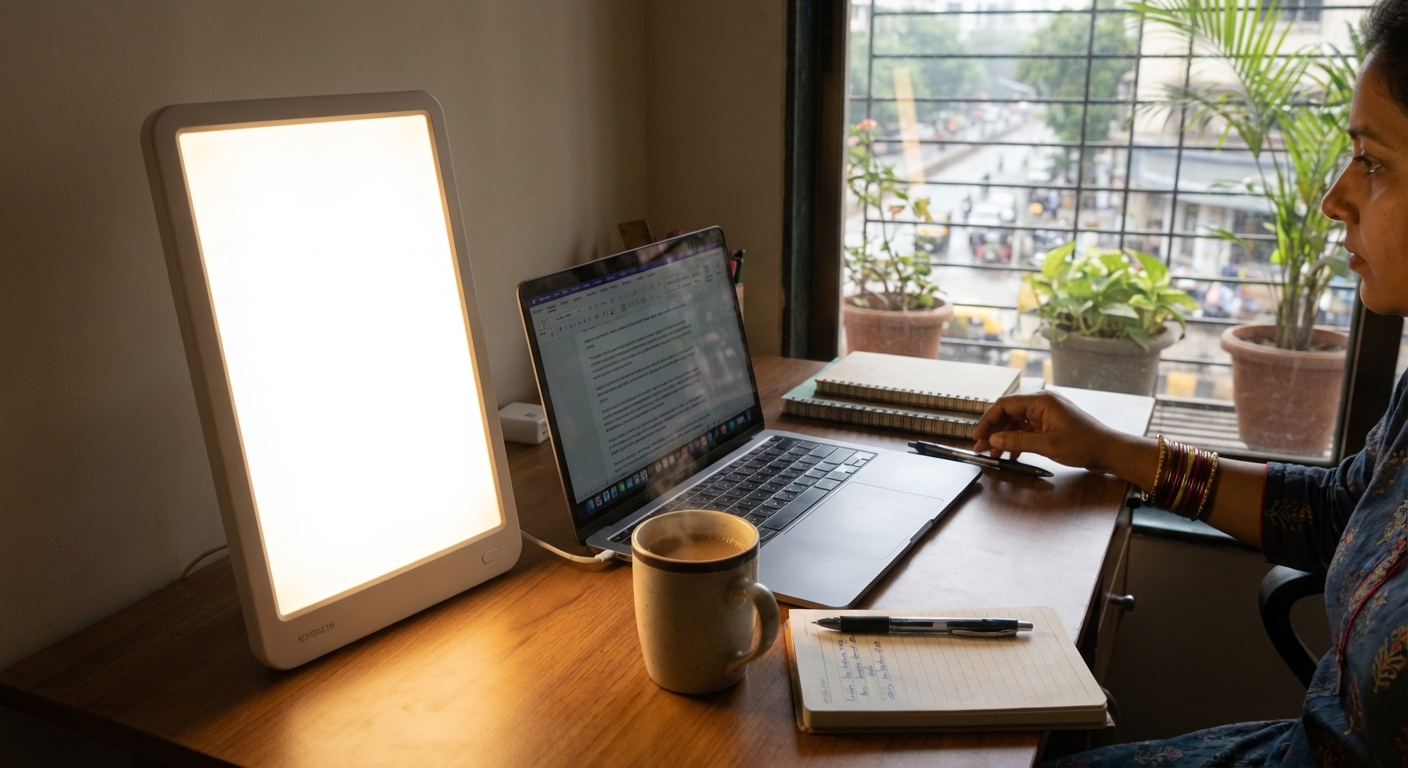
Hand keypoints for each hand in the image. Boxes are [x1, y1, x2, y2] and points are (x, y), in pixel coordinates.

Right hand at [972, 390, 1137, 476]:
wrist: (1110, 452)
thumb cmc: (1085, 444)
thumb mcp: (1048, 445)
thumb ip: (1017, 441)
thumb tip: (994, 439)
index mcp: (1041, 401)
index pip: (1004, 405)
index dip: (988, 421)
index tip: (978, 436)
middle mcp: (1042, 404)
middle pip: (1008, 414)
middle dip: (993, 431)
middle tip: (981, 448)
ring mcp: (1046, 415)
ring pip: (1015, 423)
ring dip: (1003, 438)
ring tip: (993, 454)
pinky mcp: (1050, 426)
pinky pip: (1026, 431)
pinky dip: (1016, 441)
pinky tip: (1010, 455)